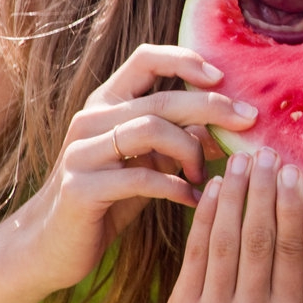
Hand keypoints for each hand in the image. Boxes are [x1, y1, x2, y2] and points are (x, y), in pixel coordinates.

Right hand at [12, 44, 257, 292]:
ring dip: (190, 151)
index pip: (145, 58)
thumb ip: (183, 139)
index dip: (185, 60)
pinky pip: (141, 178)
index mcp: (107, 103)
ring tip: (203, 175)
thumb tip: (234, 123)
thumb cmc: (111, 197)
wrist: (53, 244)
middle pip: (161, 98)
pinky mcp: (81, 187)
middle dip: (212, 107)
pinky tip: (192, 198)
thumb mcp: (150, 161)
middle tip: (248, 120)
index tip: (221, 76)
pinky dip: (176, 187)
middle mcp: (91, 119)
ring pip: (151, 129)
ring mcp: (82, 152)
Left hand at [160, 148, 302, 302]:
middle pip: (260, 239)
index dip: (292, 205)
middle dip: (263, 190)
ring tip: (241, 162)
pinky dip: (207, 214)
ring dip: (235, 195)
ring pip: (227, 240)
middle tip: (267, 154)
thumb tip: (297, 196)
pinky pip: (197, 251)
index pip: (293, 249)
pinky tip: (214, 187)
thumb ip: (290, 265)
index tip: (292, 169)